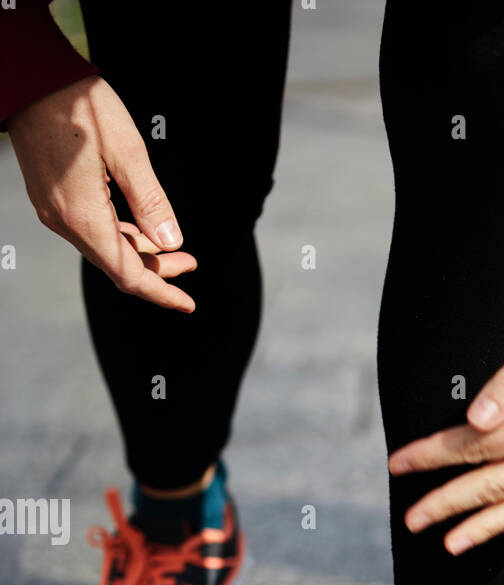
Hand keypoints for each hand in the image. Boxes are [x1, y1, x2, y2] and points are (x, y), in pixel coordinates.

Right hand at [7, 75, 195, 311]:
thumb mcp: (128, 151)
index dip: (161, 293)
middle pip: (117, 265)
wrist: (30, 78)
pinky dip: (119, 235)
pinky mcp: (52, 197)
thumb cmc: (79, 105)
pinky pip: (91, 229)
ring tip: (174, 247)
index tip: (188, 304)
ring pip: (104, 248)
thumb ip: (151, 202)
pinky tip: (141, 228)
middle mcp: (64, 221)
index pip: (129, 275)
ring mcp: (55, 210)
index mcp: (84, 217)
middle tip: (190, 262)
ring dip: (139, 252)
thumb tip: (171, 242)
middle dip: (156, 271)